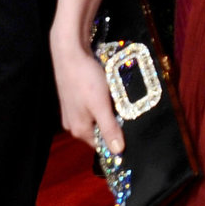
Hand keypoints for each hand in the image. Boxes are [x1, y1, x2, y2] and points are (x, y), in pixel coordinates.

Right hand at [52, 36, 124, 153]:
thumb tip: (118, 152)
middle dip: (114, 124)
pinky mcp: (74, 98)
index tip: (134, 135)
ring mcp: (72, 111)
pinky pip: (92, 106)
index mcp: (79, 130)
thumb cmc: (86, 80)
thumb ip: (109, 128)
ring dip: (109, 112)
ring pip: (96, 117)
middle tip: (133, 114)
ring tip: (123, 102)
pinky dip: (103, 103)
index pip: (101, 144)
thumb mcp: (101, 105)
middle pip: (98, 130)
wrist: (70, 54)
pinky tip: (111, 93)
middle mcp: (73, 124)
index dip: (116, 141)